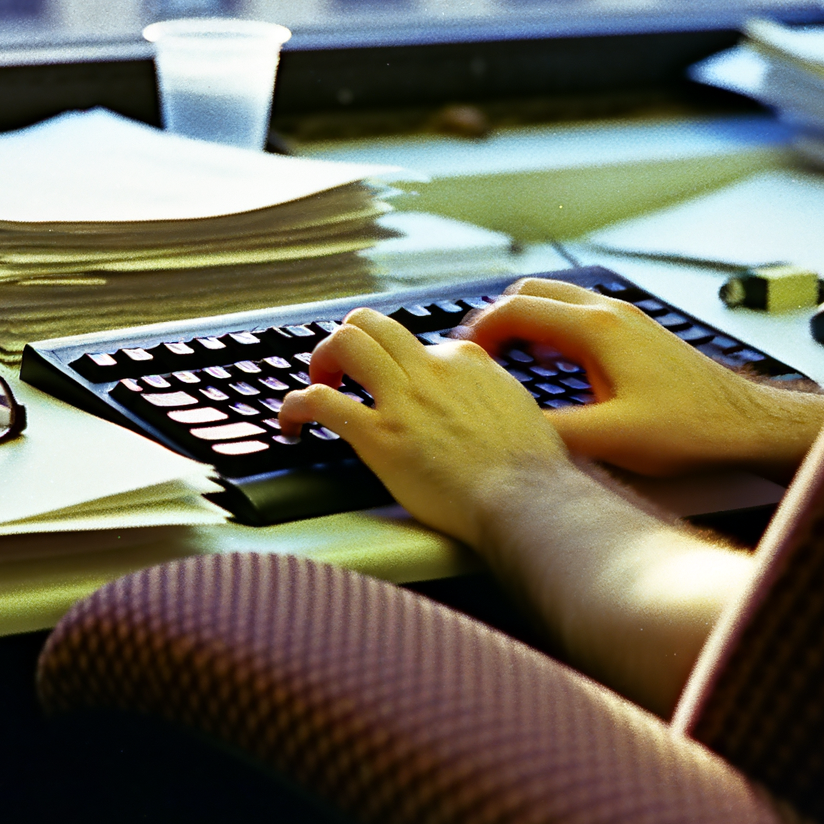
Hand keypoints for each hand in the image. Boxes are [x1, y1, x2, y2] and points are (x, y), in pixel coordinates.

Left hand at [278, 308, 580, 550]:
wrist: (526, 498)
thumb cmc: (531, 468)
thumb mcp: (520, 407)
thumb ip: (492, 391)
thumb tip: (482, 394)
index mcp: (465, 360)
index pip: (416, 343)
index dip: (399, 364)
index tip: (393, 386)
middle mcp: (430, 369)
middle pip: (371, 324)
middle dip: (348, 341)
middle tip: (341, 371)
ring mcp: (402, 400)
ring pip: (344, 342)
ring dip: (321, 360)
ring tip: (319, 385)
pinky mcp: (379, 436)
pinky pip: (320, 401)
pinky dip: (295, 405)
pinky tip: (291, 422)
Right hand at [461, 278, 823, 477]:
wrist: (744, 424)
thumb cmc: (692, 429)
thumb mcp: (613, 440)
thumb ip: (553, 433)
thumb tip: (505, 434)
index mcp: (598, 329)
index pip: (515, 310)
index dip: (478, 333)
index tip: (461, 360)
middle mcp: (610, 313)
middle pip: (531, 293)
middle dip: (495, 320)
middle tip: (476, 358)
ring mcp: (626, 319)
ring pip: (556, 300)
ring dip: (523, 322)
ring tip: (504, 362)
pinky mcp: (637, 333)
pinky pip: (578, 315)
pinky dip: (550, 329)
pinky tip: (550, 366)